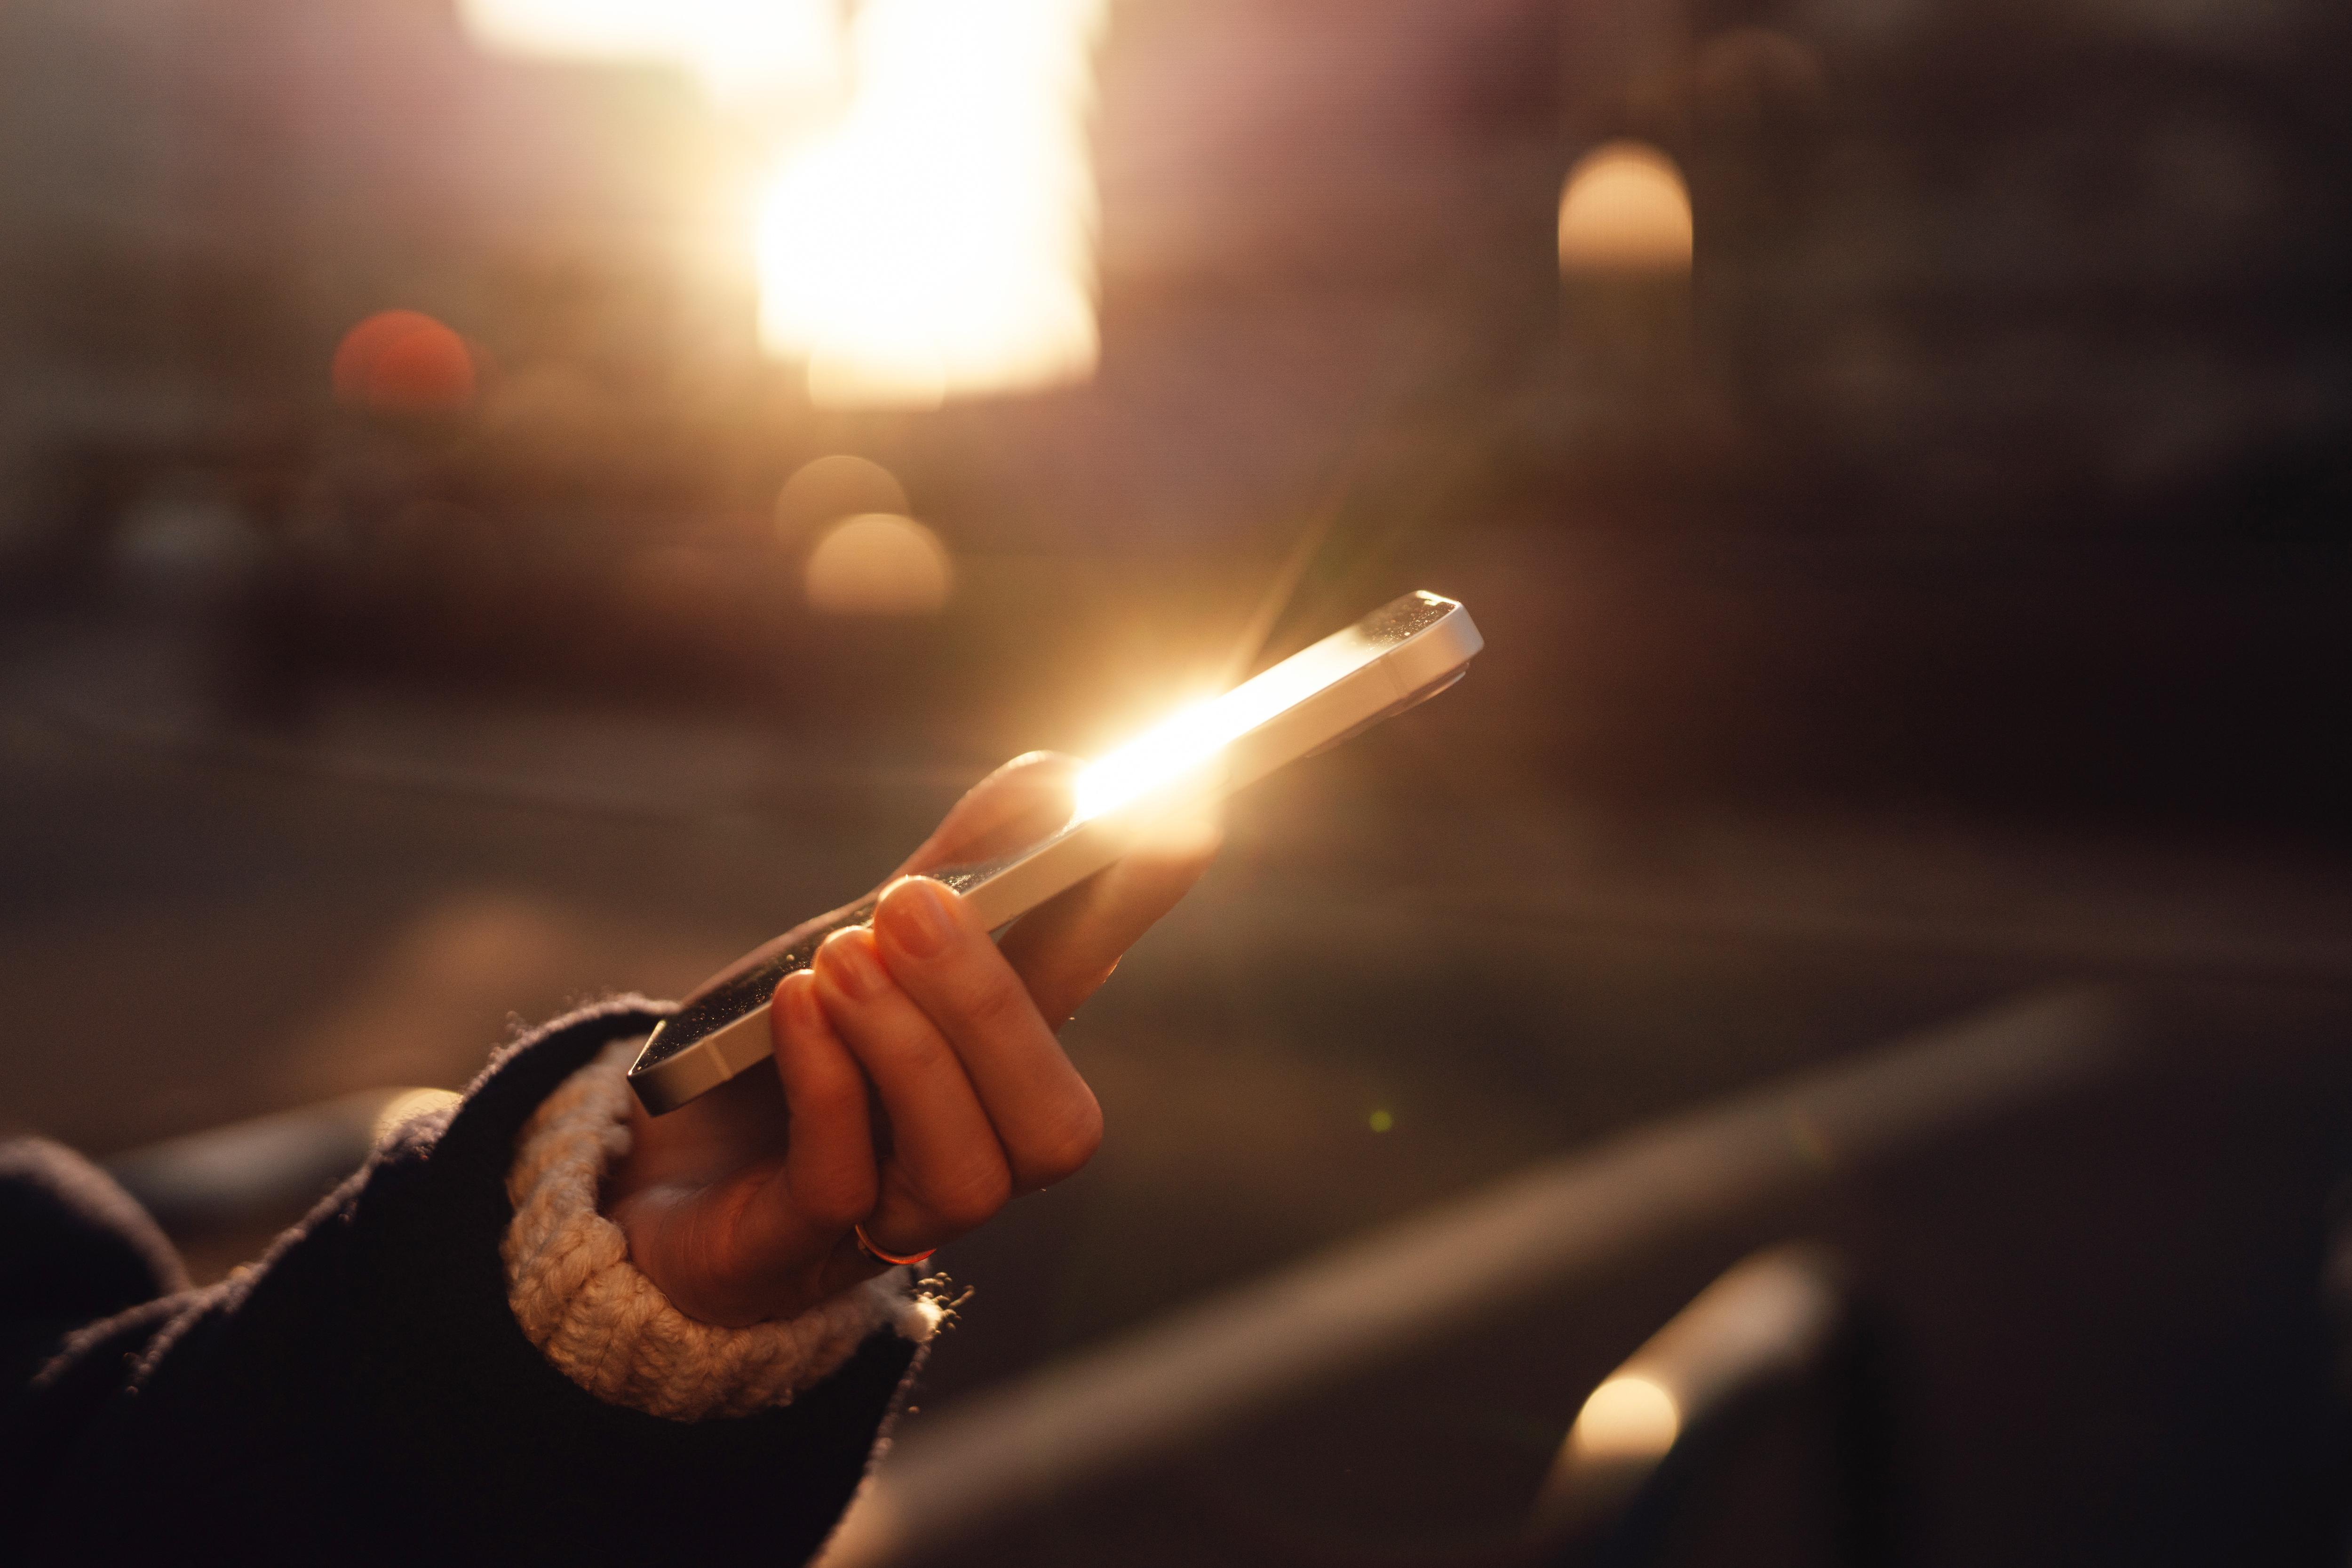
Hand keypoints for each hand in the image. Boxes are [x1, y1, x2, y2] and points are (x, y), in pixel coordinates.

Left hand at [602, 753, 1217, 1326]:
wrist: (653, 1161)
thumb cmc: (783, 1048)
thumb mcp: (859, 937)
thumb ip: (957, 871)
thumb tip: (1057, 780)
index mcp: (1003, 1055)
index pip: (1090, 978)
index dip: (1134, 908)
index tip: (1175, 817)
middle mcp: (977, 1147)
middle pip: (1054, 1121)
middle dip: (990, 1005)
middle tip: (913, 907)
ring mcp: (897, 1213)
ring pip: (967, 1167)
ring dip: (910, 1050)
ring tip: (840, 962)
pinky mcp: (799, 1254)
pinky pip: (842, 1185)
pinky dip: (829, 1088)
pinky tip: (796, 1012)